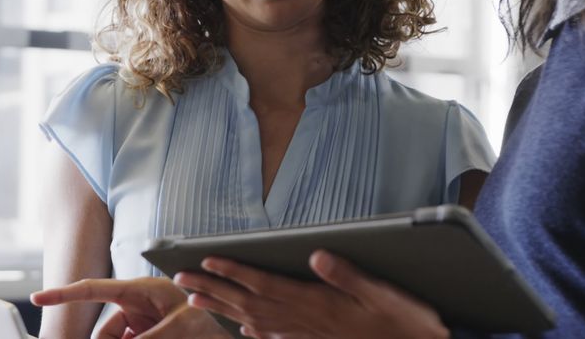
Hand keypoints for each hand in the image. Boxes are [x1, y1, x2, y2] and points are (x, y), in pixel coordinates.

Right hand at [30, 277, 229, 338]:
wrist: (231, 316)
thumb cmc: (209, 312)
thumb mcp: (180, 327)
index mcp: (138, 289)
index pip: (93, 289)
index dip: (63, 294)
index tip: (38, 298)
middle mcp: (135, 304)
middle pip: (103, 331)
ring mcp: (140, 320)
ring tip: (162, 338)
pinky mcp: (146, 332)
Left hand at [174, 250, 447, 338]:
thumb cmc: (404, 324)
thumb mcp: (383, 295)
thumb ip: (348, 275)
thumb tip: (316, 254)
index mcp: (316, 303)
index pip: (264, 284)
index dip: (233, 271)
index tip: (204, 260)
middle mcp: (304, 321)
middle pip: (248, 303)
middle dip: (211, 288)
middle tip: (179, 279)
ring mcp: (305, 336)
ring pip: (253, 321)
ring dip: (221, 309)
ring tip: (193, 299)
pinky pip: (272, 337)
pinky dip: (251, 330)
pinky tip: (241, 329)